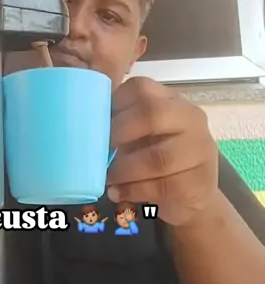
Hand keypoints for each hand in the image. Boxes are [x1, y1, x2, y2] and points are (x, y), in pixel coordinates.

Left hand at [107, 77, 218, 226]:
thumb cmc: (159, 159)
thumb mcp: (142, 135)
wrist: (194, 195)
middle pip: (152, 113)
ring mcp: (199, 149)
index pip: (140, 88)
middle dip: (119, 133)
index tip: (96, 124)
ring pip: (156, 158)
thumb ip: (122, 125)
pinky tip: (118, 192)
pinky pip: (161, 186)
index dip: (113, 105)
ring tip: (107, 178)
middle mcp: (190, 118)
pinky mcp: (198, 182)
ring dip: (123, 170)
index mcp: (171, 101)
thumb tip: (83, 128)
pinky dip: (132, 190)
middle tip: (102, 150)